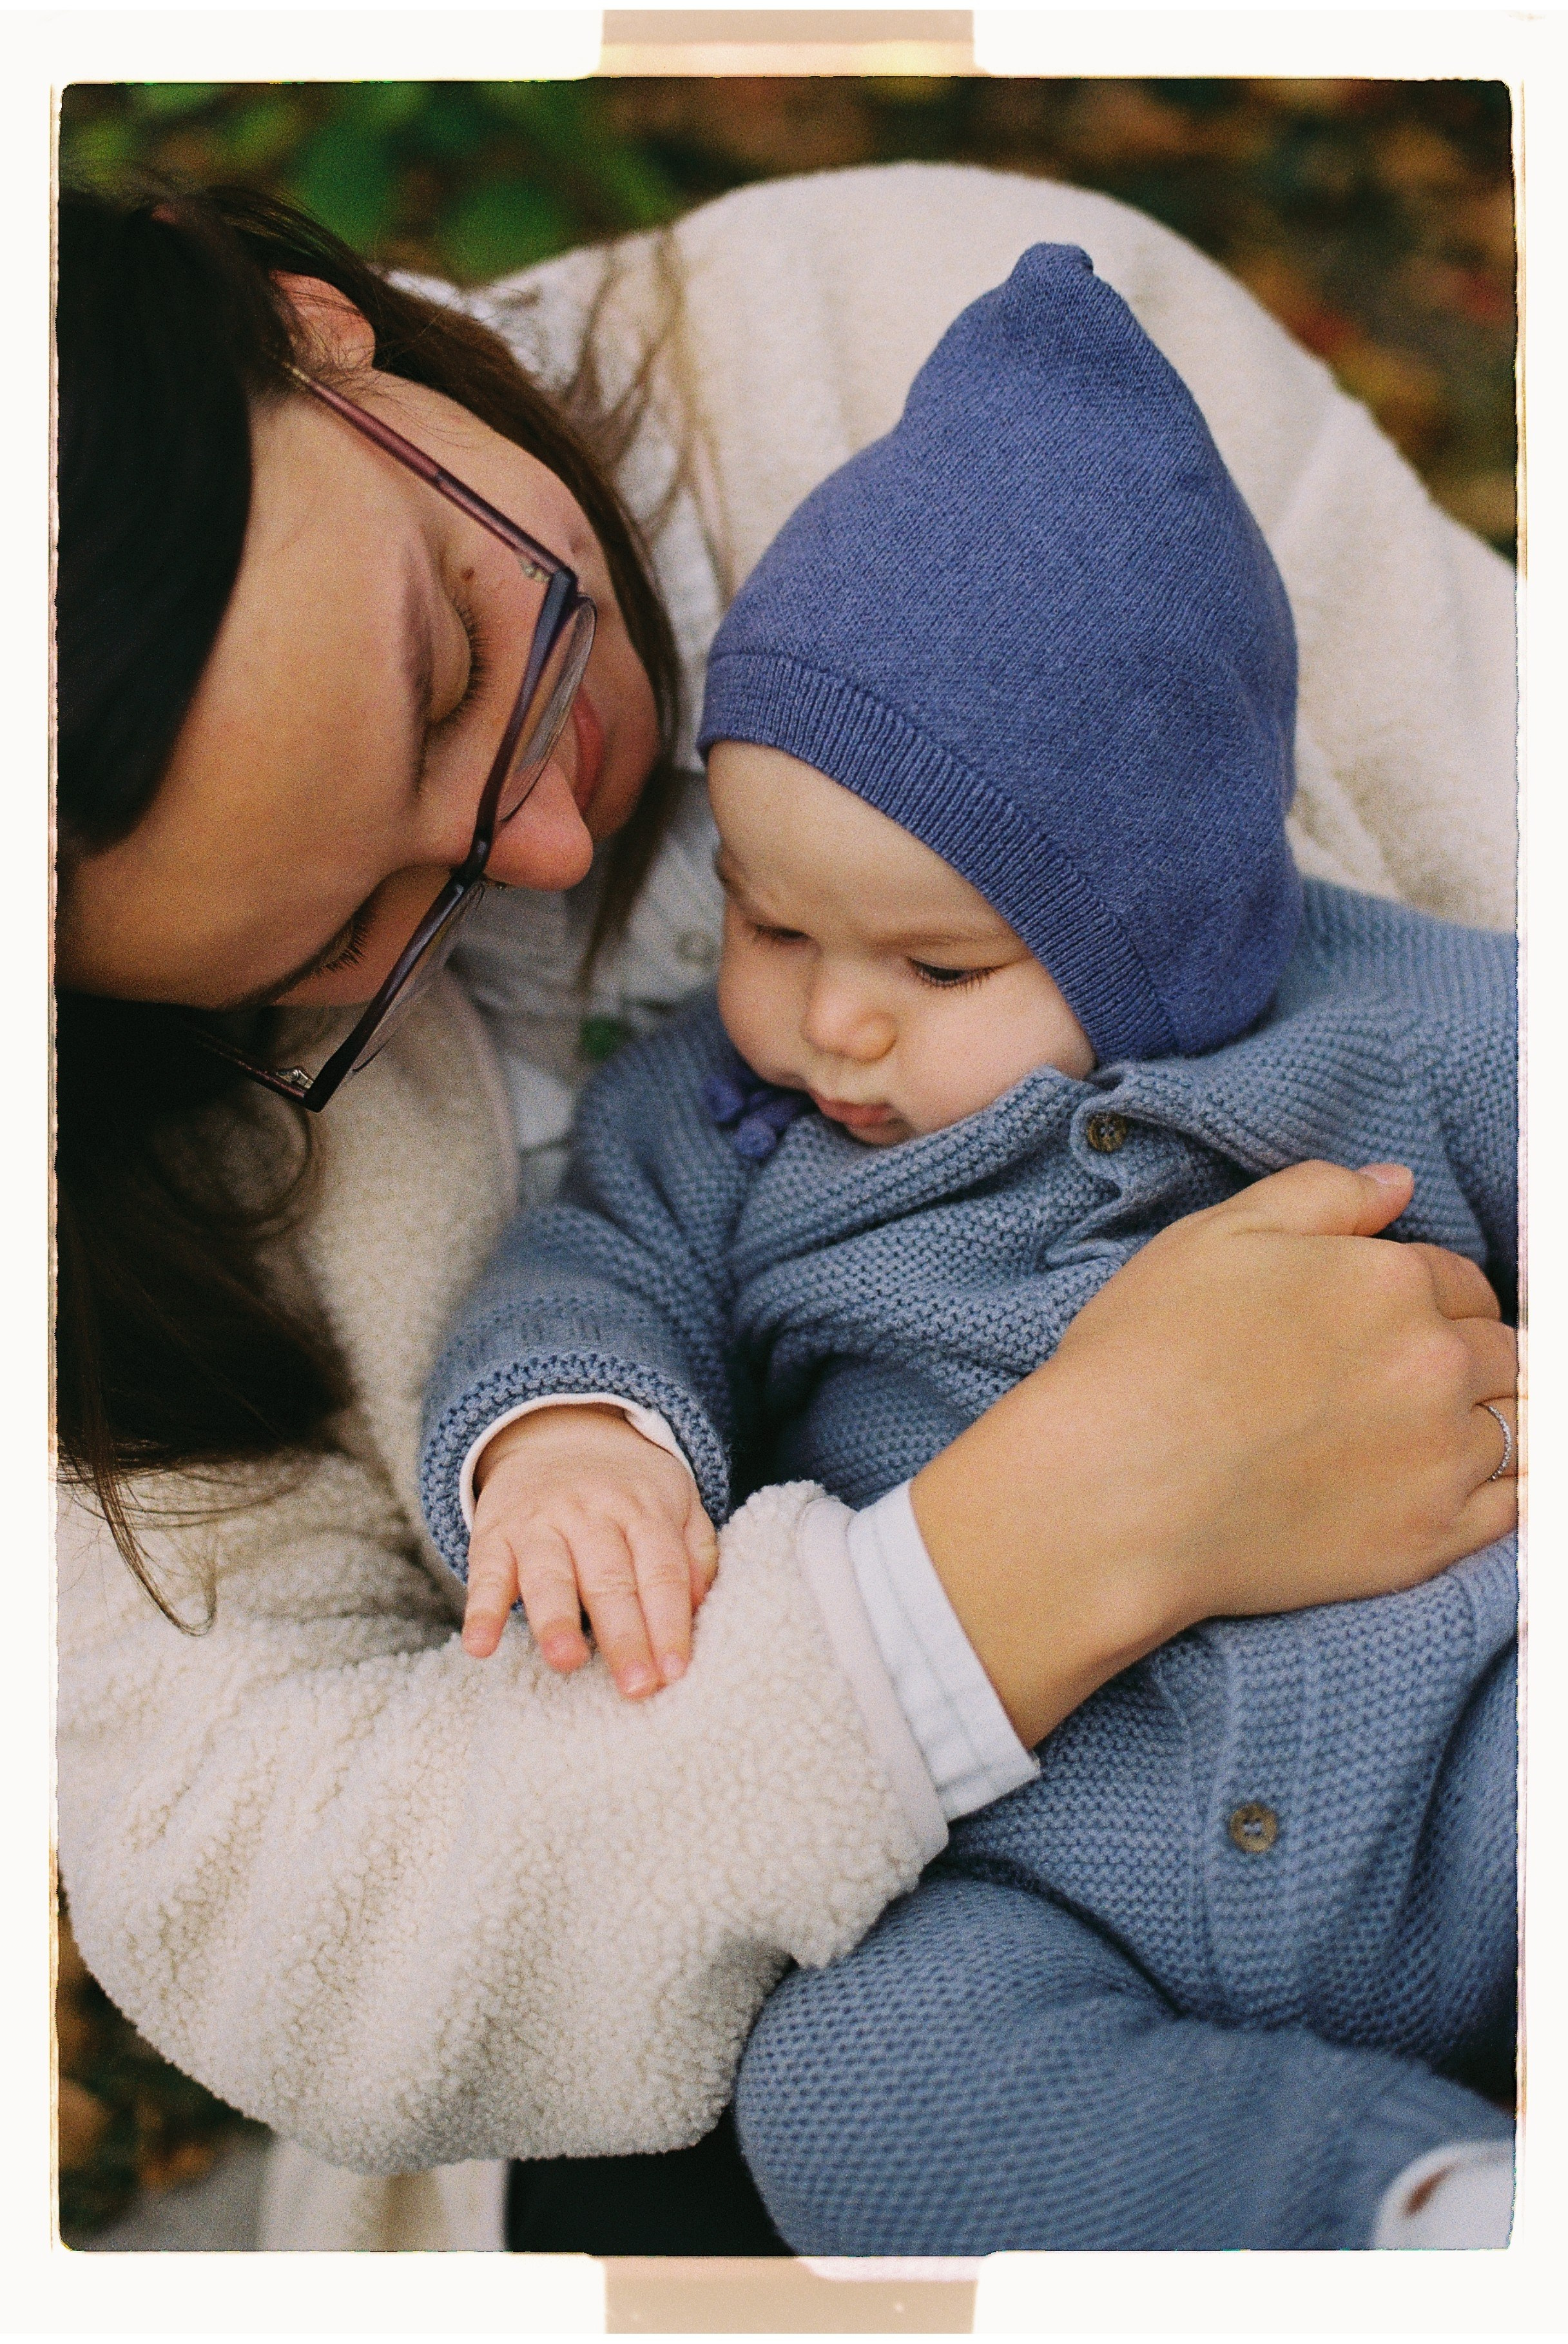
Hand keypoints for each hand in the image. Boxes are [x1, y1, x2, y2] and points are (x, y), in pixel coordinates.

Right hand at [464, 1406, 719, 1697]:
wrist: (559, 1429)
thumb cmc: (629, 1488)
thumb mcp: (677, 1500)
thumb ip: (696, 1550)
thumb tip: (698, 1605)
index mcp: (644, 1509)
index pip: (662, 1572)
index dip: (669, 1623)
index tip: (675, 1672)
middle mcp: (592, 1513)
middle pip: (611, 1580)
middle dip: (625, 1636)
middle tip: (637, 1687)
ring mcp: (540, 1523)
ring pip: (550, 1576)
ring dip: (557, 1620)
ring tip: (567, 1661)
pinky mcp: (494, 1534)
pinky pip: (487, 1574)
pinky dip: (480, 1610)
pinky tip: (480, 1646)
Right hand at [913, 1161, 1517, 1746]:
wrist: (1112, 1496)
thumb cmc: (1144, 1359)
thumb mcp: (1212, 1238)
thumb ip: (1317, 1197)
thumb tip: (1395, 1184)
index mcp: (1388, 1281)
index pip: (1458, 1278)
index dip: (1432, 1295)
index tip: (1399, 1320)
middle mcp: (1434, 1364)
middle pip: (1503, 1349)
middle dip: (1472, 1354)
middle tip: (1421, 1378)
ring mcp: (1440, 1458)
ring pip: (1525, 1425)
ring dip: (1499, 1418)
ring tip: (1452, 1429)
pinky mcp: (1430, 1540)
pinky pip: (1521, 1510)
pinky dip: (1512, 1489)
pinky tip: (1470, 1483)